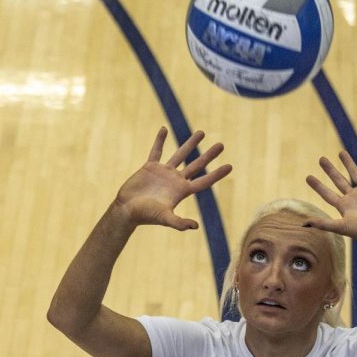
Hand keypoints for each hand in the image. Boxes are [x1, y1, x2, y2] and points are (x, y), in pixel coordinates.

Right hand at [114, 127, 231, 230]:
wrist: (126, 210)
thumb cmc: (145, 216)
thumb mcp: (164, 218)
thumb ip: (178, 223)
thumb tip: (195, 227)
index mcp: (182, 191)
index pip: (204, 181)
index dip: (217, 174)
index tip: (230, 166)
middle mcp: (175, 180)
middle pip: (197, 165)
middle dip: (209, 155)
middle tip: (221, 145)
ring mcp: (163, 172)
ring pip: (180, 154)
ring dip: (191, 143)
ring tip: (201, 132)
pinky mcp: (150, 167)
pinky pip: (156, 151)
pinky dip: (160, 140)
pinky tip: (164, 129)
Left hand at [304, 146, 356, 248]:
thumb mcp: (341, 227)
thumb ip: (323, 223)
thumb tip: (304, 223)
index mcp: (343, 206)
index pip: (327, 193)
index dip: (318, 186)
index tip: (308, 177)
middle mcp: (353, 197)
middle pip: (338, 180)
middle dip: (330, 170)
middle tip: (321, 159)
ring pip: (355, 173)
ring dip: (348, 162)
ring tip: (341, 152)